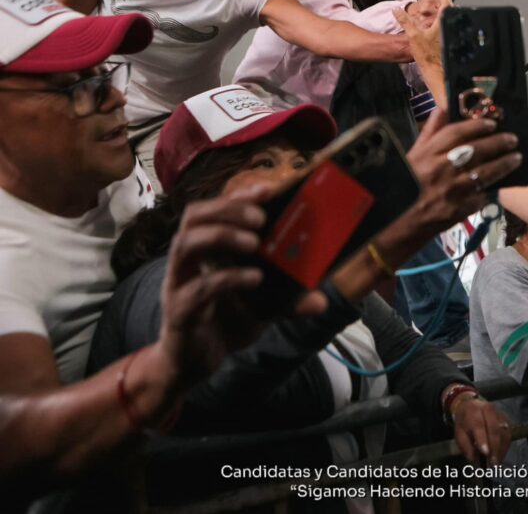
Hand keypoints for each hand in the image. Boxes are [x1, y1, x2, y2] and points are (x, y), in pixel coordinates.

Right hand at [158, 186, 326, 385]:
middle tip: (261, 217)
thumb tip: (321, 301)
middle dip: (227, 209)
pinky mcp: (179, 312)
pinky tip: (254, 279)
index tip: (268, 189)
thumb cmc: (223, 324)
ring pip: (186, 245)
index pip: (213, 211)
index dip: (237, 197)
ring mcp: (178, 285)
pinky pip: (197, 289)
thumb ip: (286, 301)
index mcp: (205, 252)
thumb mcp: (260, 308)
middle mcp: (187, 262)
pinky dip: (227, 279)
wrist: (192, 365)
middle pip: (193, 217)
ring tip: (255, 241)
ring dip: (222, 236)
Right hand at [393, 0, 450, 69]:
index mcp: (442, 22)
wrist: (434, 69)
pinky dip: (445, 19)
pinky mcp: (447, 40)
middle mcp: (448, 27)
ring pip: (450, 17)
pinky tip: (440, 21)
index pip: (445, 3)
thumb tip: (396, 10)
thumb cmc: (427, 54)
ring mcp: (449, 33)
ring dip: (447, 9)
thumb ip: (404, 21)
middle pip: (450, 9)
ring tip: (442, 4)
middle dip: (447, 0)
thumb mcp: (413, 35)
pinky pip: (448, 24)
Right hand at [403, 109, 521, 235]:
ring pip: (484, 173)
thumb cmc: (400, 188)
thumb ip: (429, 133)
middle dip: (498, 143)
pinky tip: (497, 185)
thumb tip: (443, 109)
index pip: (455, 132)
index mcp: (425, 155)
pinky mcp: (458, 211)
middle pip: (475, 150)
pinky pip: (479, 196)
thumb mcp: (409, 158)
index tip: (492, 123)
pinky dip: (488, 190)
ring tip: (516, 158)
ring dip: (504, 164)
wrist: (394, 227)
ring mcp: (450, 192)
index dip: (477, 125)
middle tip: (512, 139)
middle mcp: (439, 170)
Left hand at [451, 397, 511, 464]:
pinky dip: (505, 447)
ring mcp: (499, 414)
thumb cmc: (464, 423)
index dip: (483, 440)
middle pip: (494, 429)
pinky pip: (508, 434)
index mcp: (474, 411)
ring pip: (504, 433)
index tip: (485, 453)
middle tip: (493, 463)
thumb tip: (474, 459)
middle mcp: (488, 410)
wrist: (471, 407)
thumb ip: (465, 446)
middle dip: (495, 448)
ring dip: (501, 450)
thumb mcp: (459, 434)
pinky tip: (500, 456)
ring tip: (497, 463)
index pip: (479, 426)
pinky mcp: (506, 419)